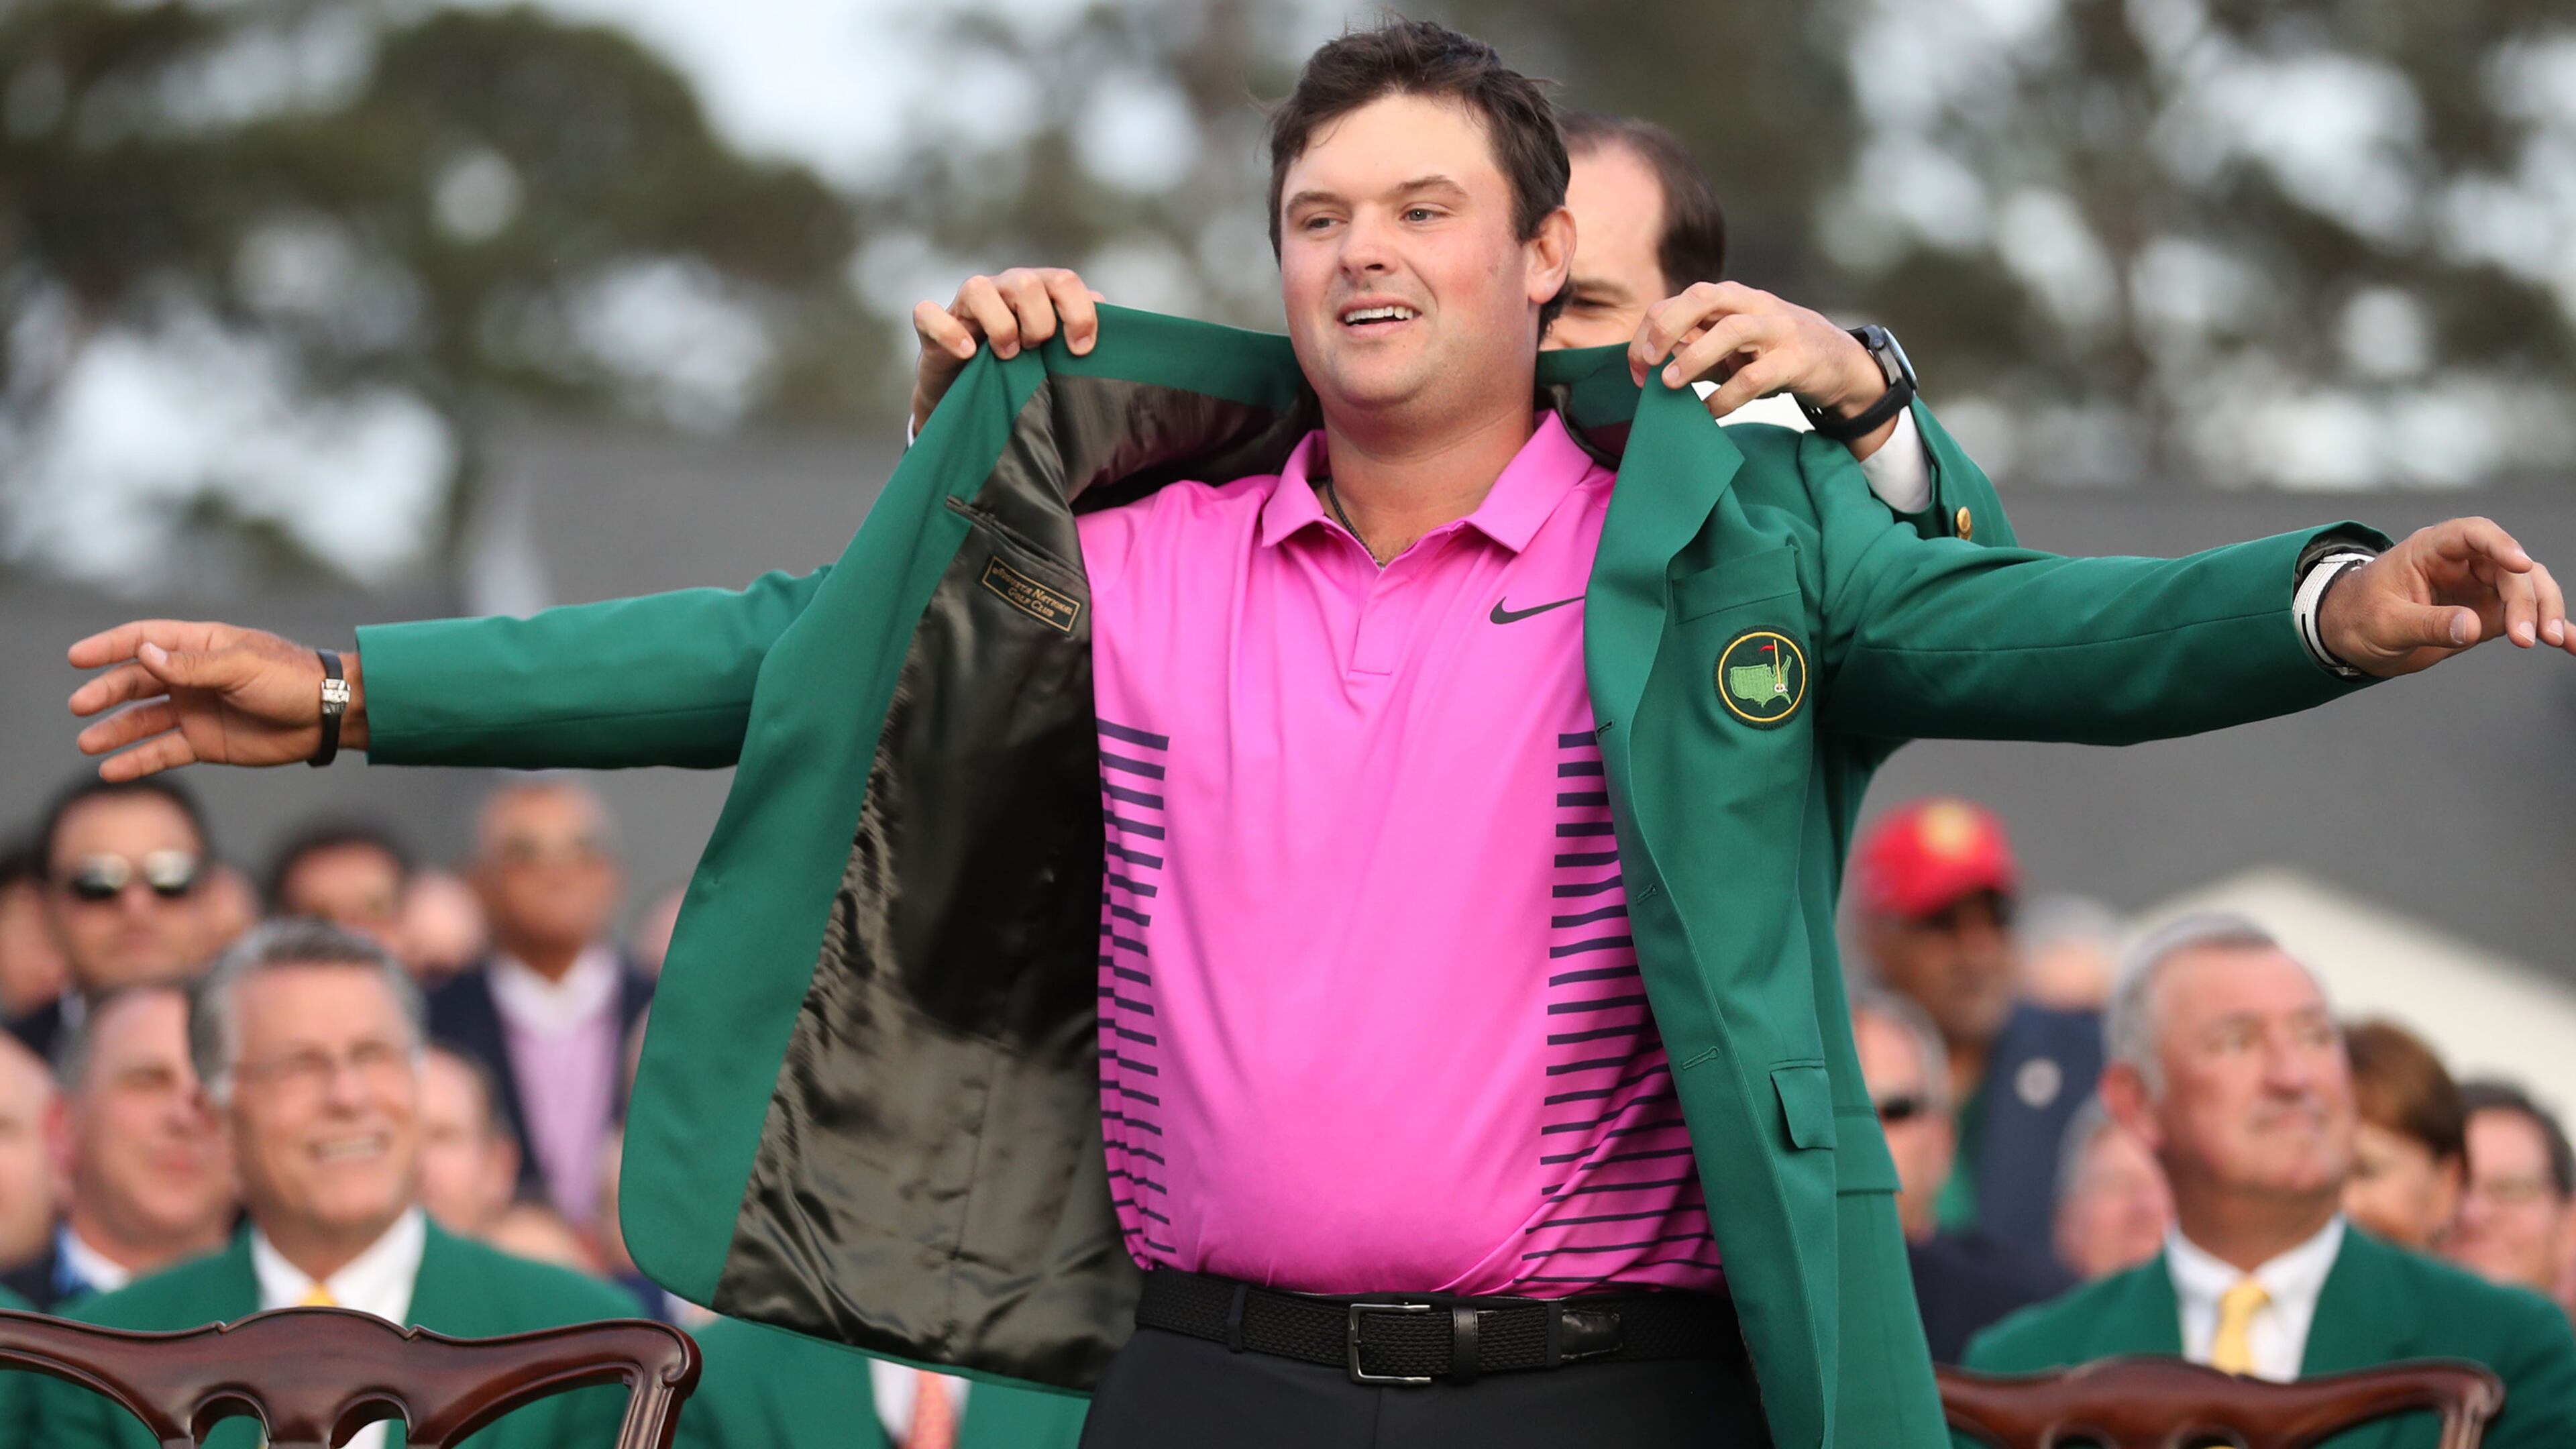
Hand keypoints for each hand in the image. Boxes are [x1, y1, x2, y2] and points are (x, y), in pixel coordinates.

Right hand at [65, 621, 363, 778]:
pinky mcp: (204, 743)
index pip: (145, 639)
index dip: (109, 647)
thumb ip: (192, 664)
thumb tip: (143, 653)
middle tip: (80, 705)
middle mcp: (191, 677)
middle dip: (106, 692)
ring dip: (114, 731)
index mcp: (201, 646)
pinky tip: (111, 771)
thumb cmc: (290, 679)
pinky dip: (137, 761)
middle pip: (136, 682)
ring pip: (143, 720)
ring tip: (87, 743)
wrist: (328, 716)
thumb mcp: (241, 666)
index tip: (76, 658)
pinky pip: (162, 751)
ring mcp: (195, 710)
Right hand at [910, 268, 1105, 434]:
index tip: (1081, 350)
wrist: (972, 394)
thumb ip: (1079, 327)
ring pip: (978, 288)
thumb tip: (1103, 303)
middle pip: (1026, 282)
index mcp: (1037, 291)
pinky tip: (968, 353)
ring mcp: (964, 305)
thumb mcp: (1056, 352)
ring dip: (1000, 325)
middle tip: (1037, 350)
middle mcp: (1002, 289)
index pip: (1065, 281)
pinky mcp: (931, 326)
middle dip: (1040, 322)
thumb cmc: (1022, 368)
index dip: (1078, 313)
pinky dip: (949, 332)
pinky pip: (929, 314)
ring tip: (1009, 355)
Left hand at [1626, 281, 1895, 453]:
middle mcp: (1754, 305)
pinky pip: (1755, 377)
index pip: (1682, 300)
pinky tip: (1708, 413)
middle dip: (1667, 325)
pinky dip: (1726, 397)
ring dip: (1694, 357)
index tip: (1637, 366)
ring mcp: (1778, 329)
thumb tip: (1651, 368)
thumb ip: (1697, 350)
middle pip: (1704, 296)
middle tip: (1647, 361)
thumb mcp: (1733, 348)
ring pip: (1732, 330)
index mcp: (1734, 299)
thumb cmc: (1776, 354)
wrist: (1840, 364)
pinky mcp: (1797, 359)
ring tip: (1669, 384)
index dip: (1652, 329)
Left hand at [2316, 518, 2574, 676]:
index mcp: (2432, 549)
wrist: (2351, 634)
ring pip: (2529, 588)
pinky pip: (2528, 616)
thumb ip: (2426, 623)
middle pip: (2511, 568)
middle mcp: (2464, 562)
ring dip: (2544, 611)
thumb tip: (2472, 627)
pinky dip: (2552, 627)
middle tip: (2528, 636)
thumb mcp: (2385, 624)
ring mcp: (2482, 586)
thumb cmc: (2361, 617)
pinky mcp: (2491, 613)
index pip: (2473, 534)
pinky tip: (2573, 645)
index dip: (2500, 545)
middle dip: (2527, 598)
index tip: (2520, 563)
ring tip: (2549, 641)